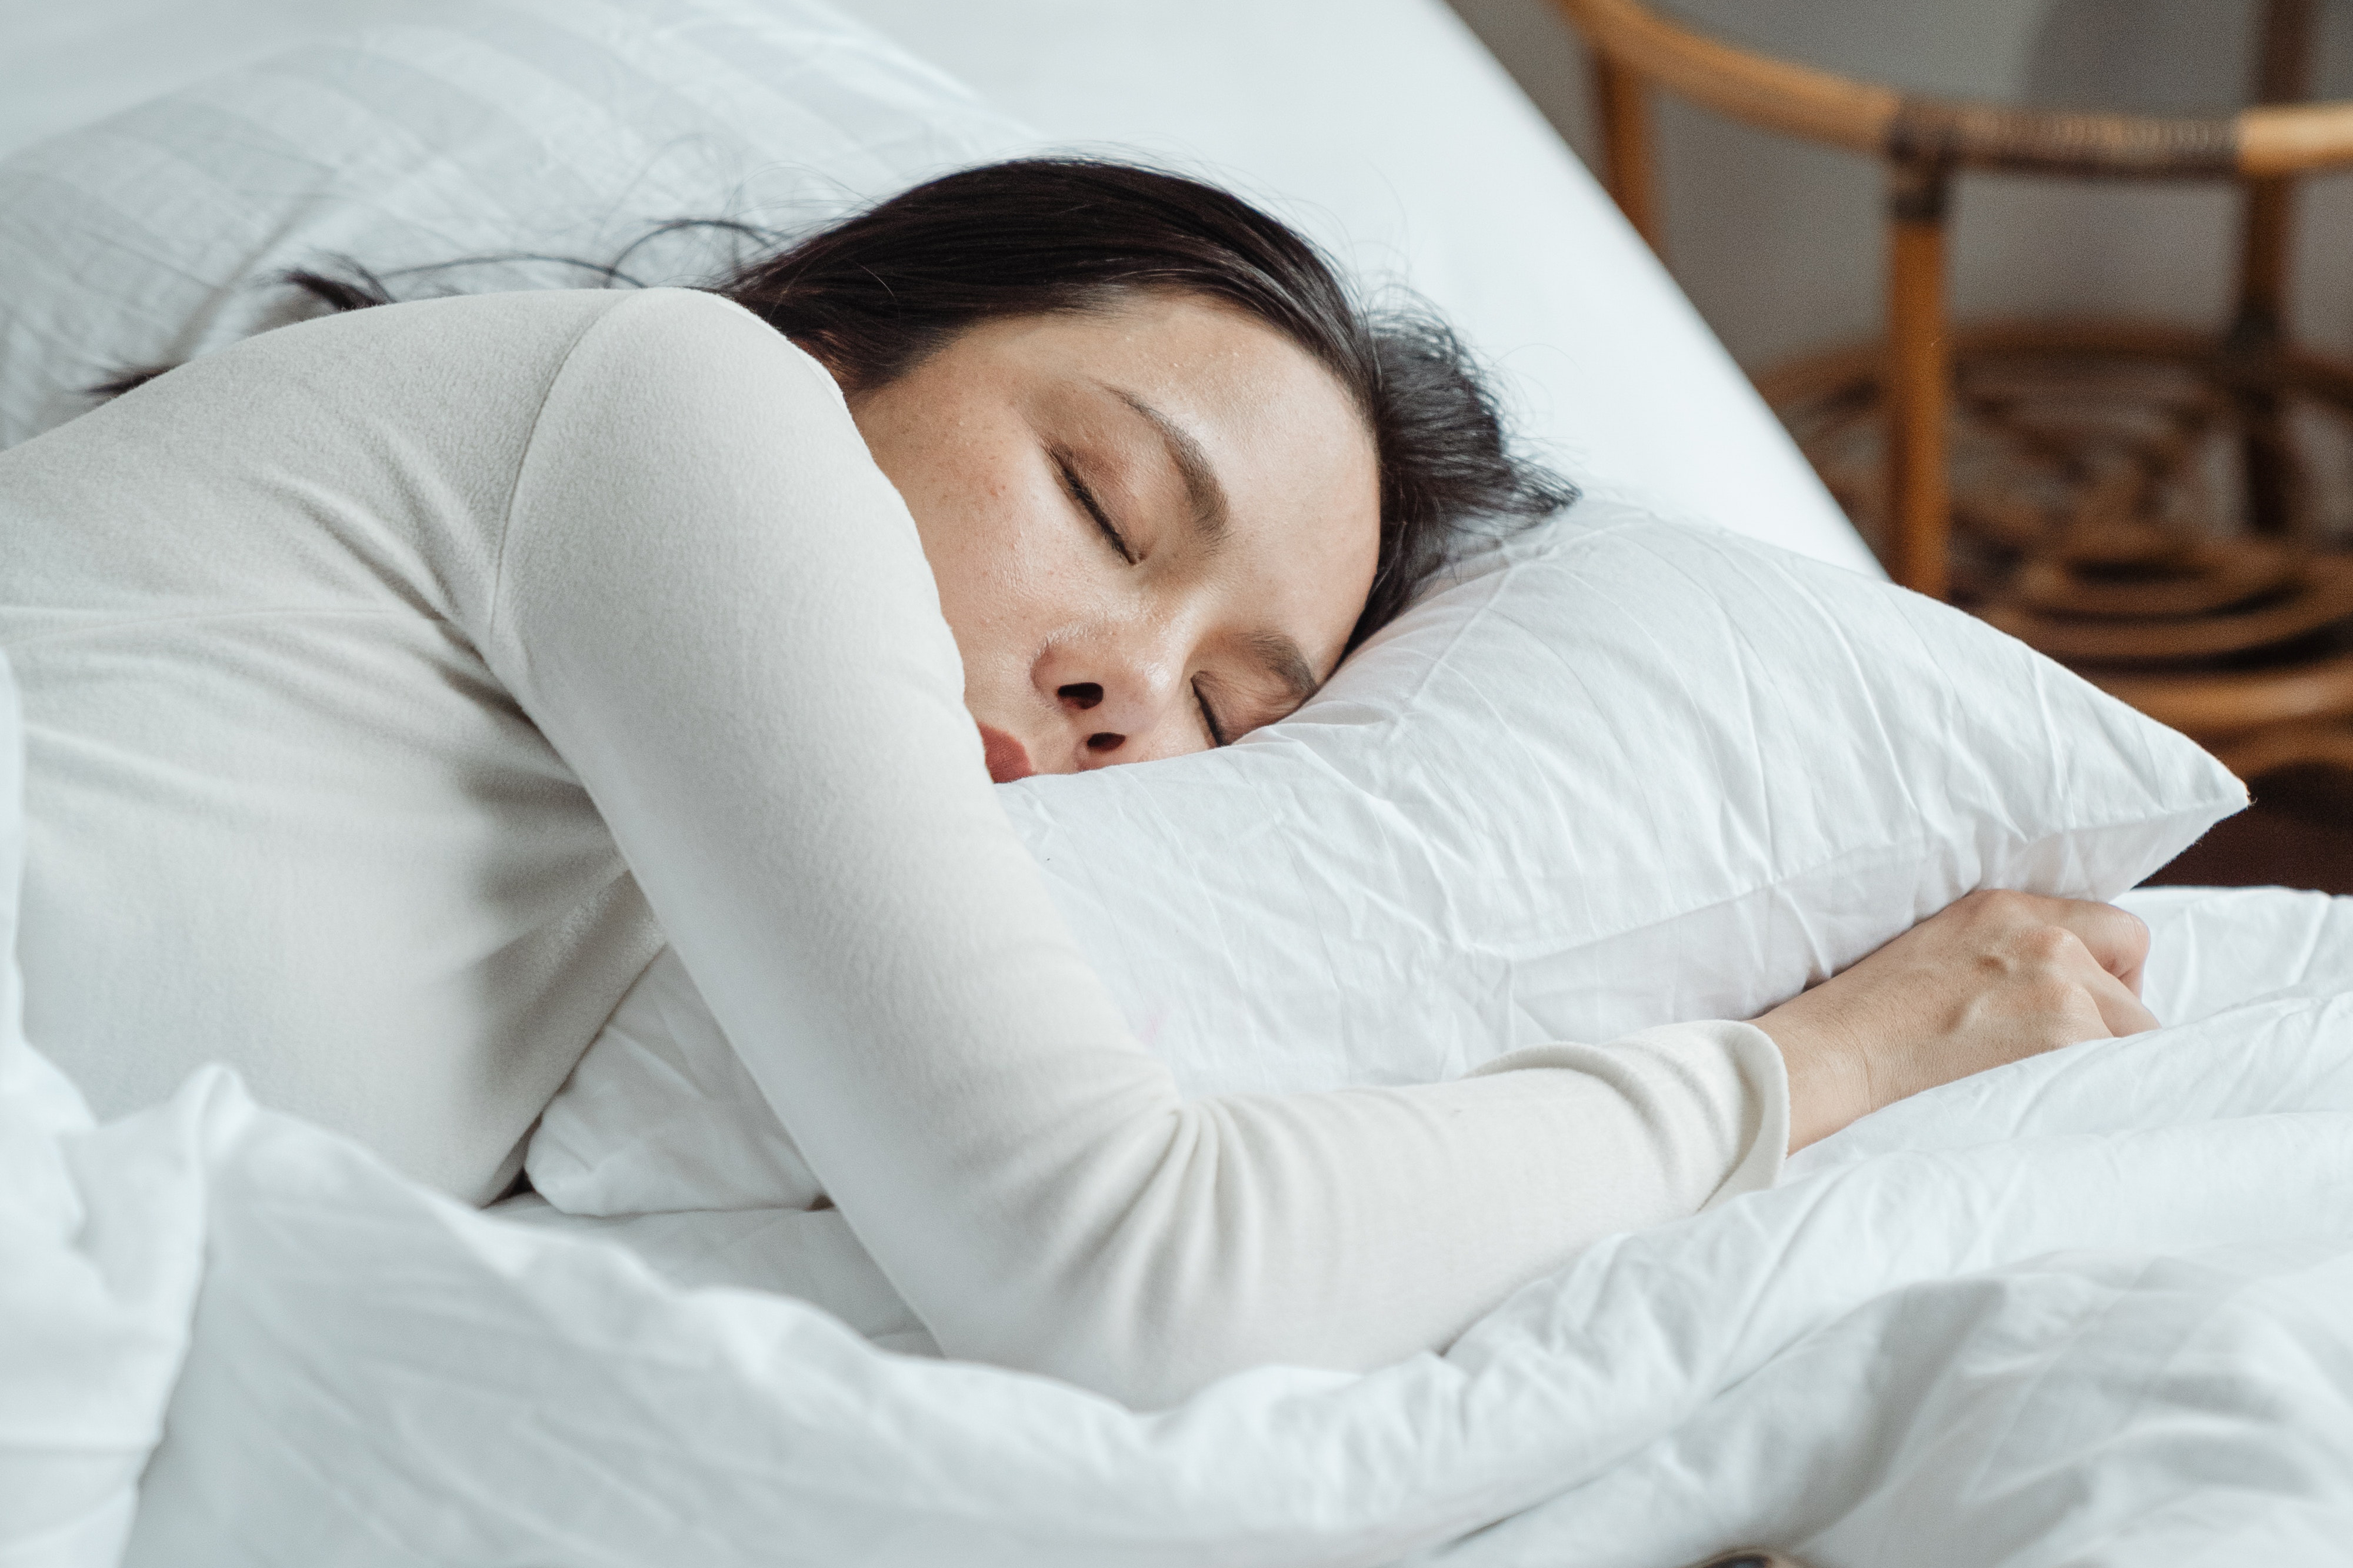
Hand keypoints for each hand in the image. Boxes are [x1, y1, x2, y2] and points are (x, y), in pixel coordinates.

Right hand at [1753, 890, 2158, 1149]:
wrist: (1831, 1057)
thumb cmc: (1868, 1023)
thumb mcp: (1940, 953)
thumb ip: (2007, 955)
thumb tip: (2068, 992)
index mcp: (2007, 908)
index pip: (2116, 933)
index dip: (2106, 981)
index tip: (2076, 1017)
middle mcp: (2043, 936)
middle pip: (2133, 988)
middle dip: (2108, 1030)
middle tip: (2053, 1066)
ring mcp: (2059, 986)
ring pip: (2137, 1036)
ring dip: (2103, 1065)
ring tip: (2044, 1090)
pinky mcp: (2066, 1037)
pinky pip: (2125, 1074)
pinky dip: (2097, 1096)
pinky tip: (2048, 1106)